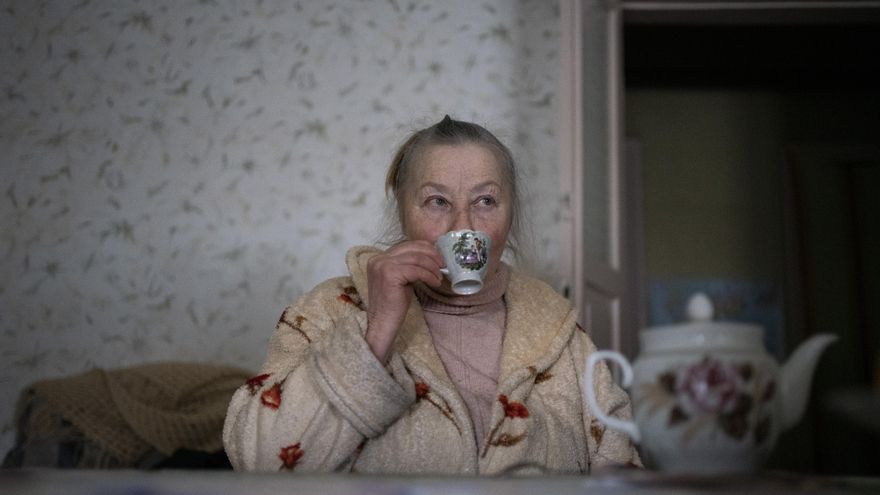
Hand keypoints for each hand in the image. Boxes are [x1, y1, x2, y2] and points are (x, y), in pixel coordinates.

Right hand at [365, 241, 443, 361]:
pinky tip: (435, 283)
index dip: (426, 249)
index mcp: (379, 258)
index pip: (407, 245)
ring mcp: (383, 265)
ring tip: (439, 277)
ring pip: (417, 258)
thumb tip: (431, 257)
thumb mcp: (401, 279)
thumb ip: (408, 266)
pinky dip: (429, 276)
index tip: (439, 259)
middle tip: (443, 265)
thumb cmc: (393, 305)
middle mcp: (379, 259)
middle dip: (432, 255)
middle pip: (412, 248)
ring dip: (432, 267)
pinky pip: (417, 270)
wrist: (383, 324)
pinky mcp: (390, 274)